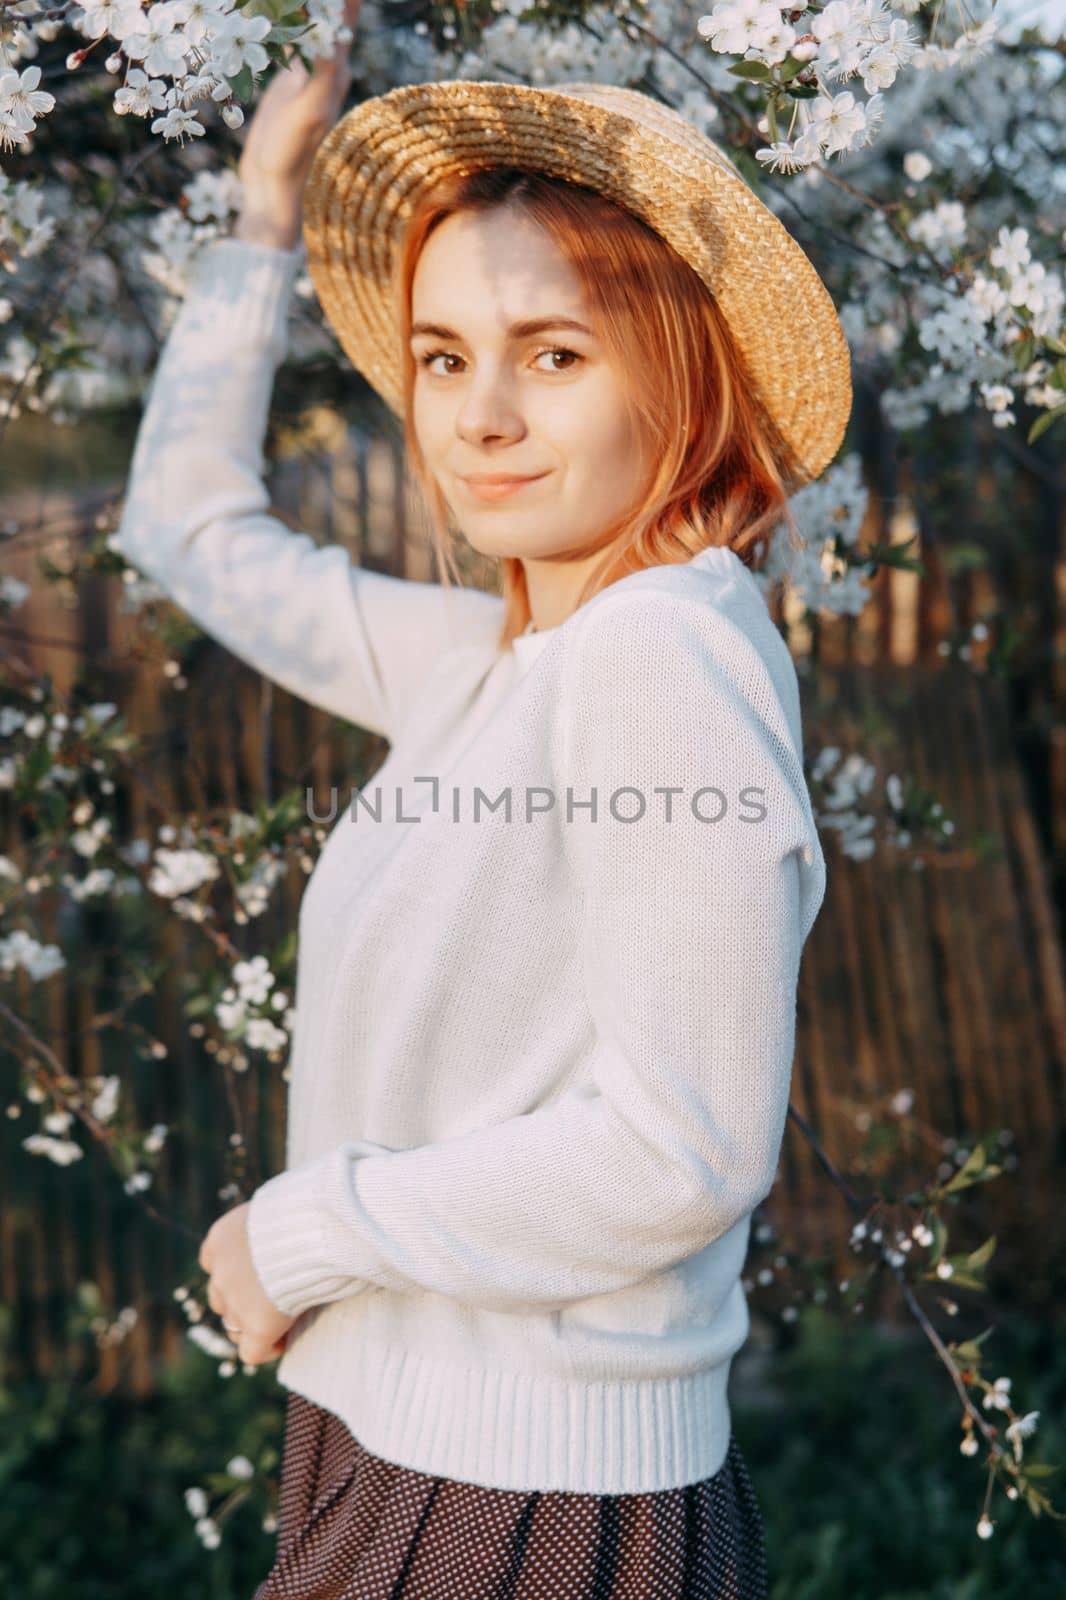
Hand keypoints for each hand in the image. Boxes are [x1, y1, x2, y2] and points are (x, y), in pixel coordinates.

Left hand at [199, 1201, 297, 1365]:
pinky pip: (251, 1352)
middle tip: (275, 1295)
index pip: (212, 1260)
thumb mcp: (279, 1201)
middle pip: (220, 1295)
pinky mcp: (258, 1324)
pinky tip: (284, 1340)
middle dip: (242, 1299)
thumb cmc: (310, 1203)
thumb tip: (293, 1212)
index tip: (261, 1270)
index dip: (235, 1270)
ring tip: (281, 1319)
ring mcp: (236, 1300)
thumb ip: (271, 1219)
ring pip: (232, 1325)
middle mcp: (221, 1269)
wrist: (315, 1224)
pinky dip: (267, 1349)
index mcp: (222, 1236)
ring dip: (252, 1323)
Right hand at [234, 0, 361, 248]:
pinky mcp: (282, 79)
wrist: (272, 188)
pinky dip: (276, 17)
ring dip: (295, 5)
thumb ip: (321, 71)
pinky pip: (282, 36)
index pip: (342, 15)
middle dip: (317, 0)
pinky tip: (263, 7)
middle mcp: (324, 65)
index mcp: (336, 69)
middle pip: (324, 13)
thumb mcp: (308, 112)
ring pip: (301, 20)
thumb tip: (334, 33)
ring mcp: (302, 71)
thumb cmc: (293, 156)